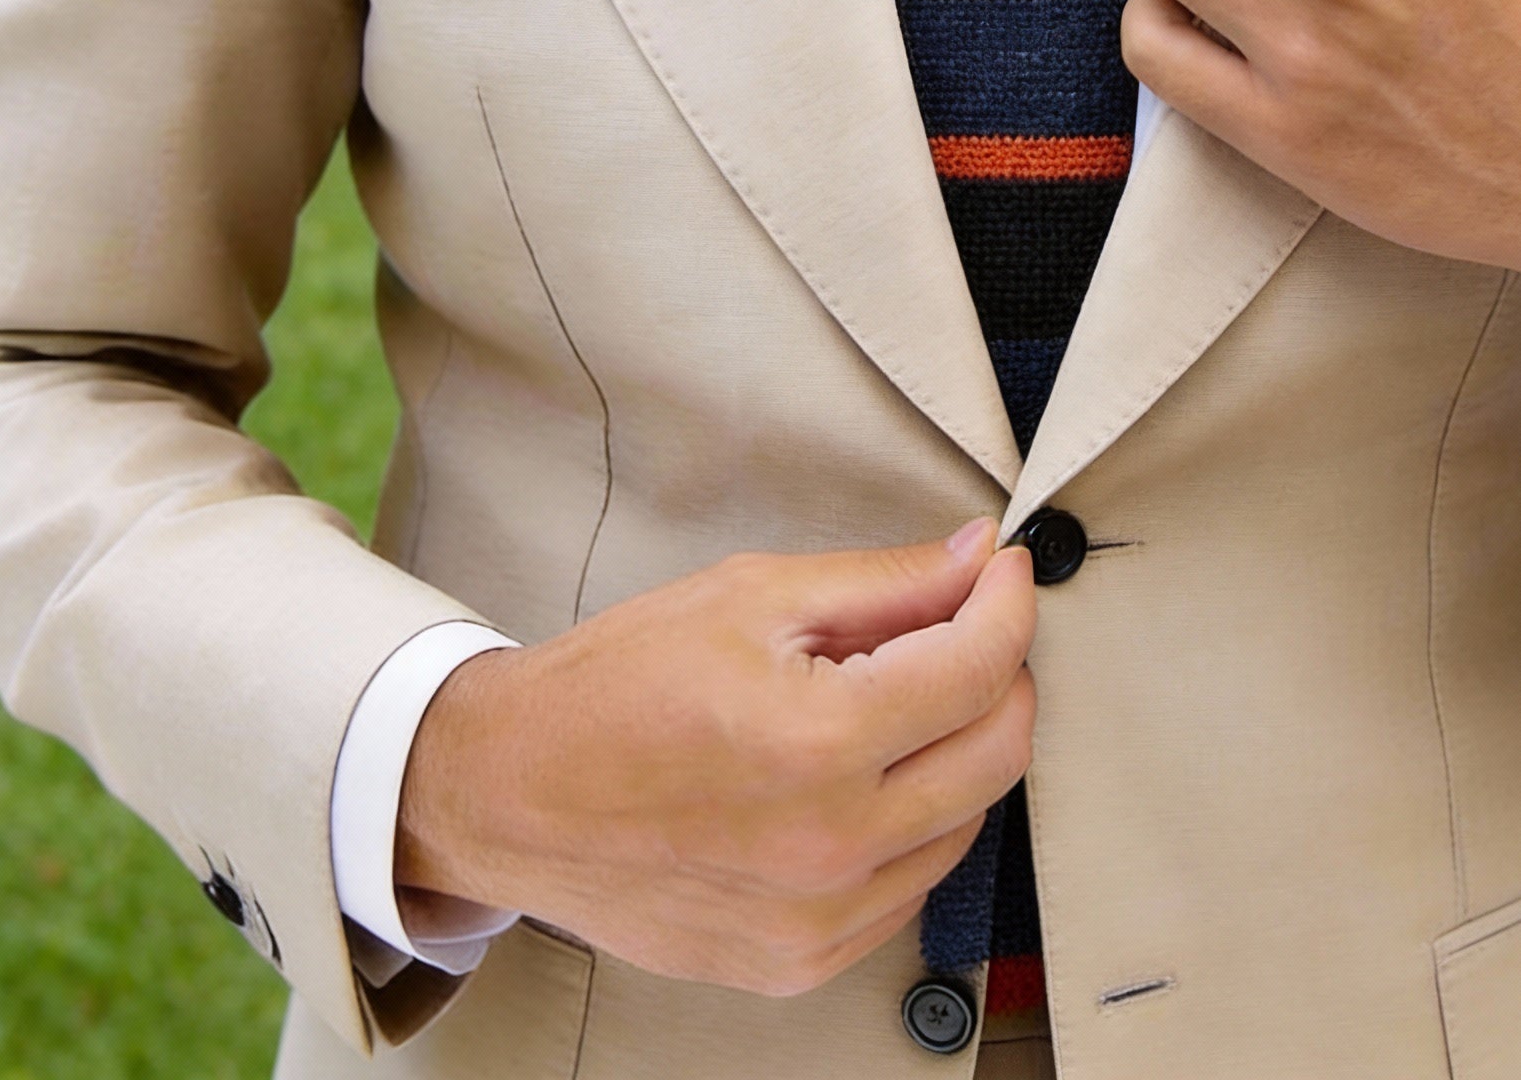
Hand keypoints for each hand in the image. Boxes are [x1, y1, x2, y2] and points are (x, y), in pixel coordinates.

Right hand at [395, 521, 1035, 996]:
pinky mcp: (799, 961)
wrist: (513, 793)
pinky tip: (858, 777)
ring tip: (887, 701)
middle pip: (999, 752)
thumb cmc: (615, 688)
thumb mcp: (753, 596)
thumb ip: (885, 582)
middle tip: (963, 625)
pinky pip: (910, 886)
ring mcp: (817, 920)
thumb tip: (978, 559)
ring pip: (966, 821)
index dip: (1007, 603)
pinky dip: (912, 822)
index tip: (1002, 573)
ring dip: (955, 748)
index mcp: (817, 742)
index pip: (980, 667)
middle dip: (1000, 671)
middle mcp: (829, 846)